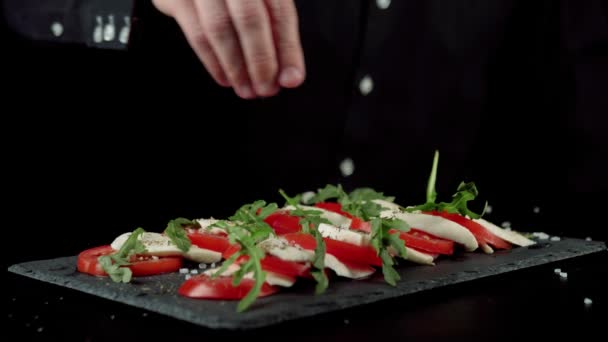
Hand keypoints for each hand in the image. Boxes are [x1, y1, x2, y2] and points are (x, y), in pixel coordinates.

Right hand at [152, 0, 304, 98]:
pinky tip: (226, 79)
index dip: (287, 49)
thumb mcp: (261, 4)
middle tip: (266, 89)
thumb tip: (290, 78)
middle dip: (261, 61)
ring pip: (219, 28)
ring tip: (247, 90)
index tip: (292, 80)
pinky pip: (197, 34)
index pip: (280, 12)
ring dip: (236, 67)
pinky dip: (213, 62)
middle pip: (249, 18)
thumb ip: (278, 35)